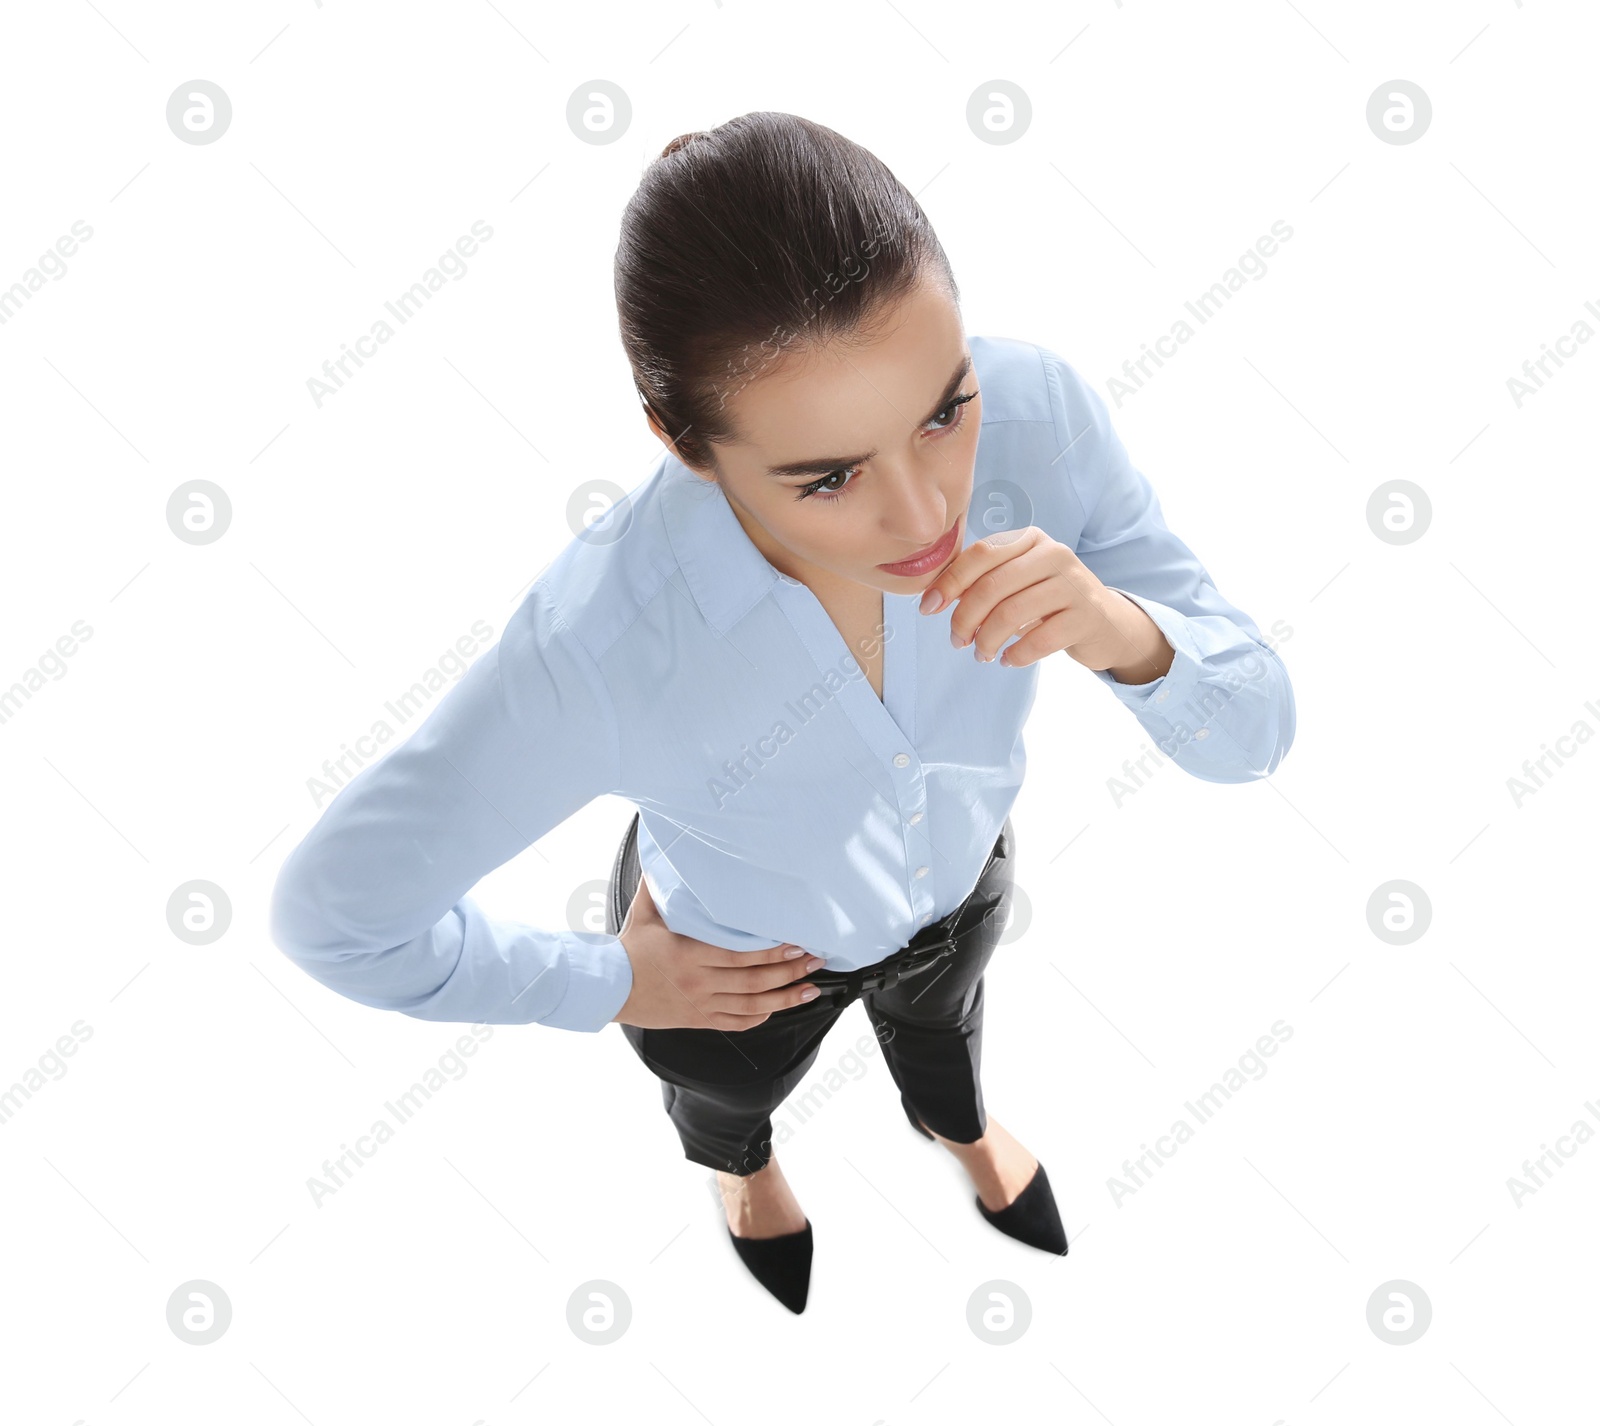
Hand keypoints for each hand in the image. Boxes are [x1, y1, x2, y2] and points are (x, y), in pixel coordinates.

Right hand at [610, 870, 826, 1029]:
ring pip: (751, 1006)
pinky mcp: (699, 1019)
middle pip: (754, 981)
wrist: (609, 988)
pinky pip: (736, 1022)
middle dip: (790, 971)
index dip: (773, 952)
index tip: (797, 943)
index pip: (741, 956)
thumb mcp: (644, 912)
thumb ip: (659, 883)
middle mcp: (699, 982)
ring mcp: (701, 1004)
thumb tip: (665, 848)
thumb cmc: (628, 949)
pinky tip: (776, 1009)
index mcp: (689, 955)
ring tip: (810, 990)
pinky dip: (759, 1017)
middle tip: (815, 961)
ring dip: (785, 999)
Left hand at [919, 525, 1173, 681]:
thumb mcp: (1017, 581)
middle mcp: (1054, 554)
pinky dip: (1015, 654)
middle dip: (965, 619)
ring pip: (1011, 614)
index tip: (928, 609)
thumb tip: (933, 598)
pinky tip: (1007, 659)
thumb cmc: (1048, 602)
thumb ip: (981, 580)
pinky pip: (1039, 640)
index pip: (980, 554)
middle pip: (991, 586)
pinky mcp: (1086, 617)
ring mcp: (1073, 584)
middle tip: (958, 641)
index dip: (949, 582)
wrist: (1106, 623)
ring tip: (982, 654)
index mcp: (1031, 539)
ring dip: (987, 640)